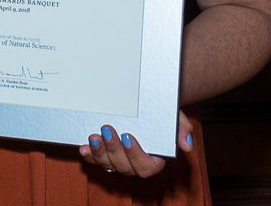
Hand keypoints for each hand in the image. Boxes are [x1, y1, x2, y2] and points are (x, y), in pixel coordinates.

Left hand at [78, 110, 194, 176]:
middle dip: (114, 149)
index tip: (128, 136)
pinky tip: (84, 147)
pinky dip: (89, 155)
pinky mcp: (105, 153)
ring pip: (108, 164)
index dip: (135, 155)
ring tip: (93, 137)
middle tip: (107, 129)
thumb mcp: (175, 117)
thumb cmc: (163, 113)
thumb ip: (182, 129)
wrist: (149, 104)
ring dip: (99, 153)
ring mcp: (119, 159)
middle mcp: (135, 163)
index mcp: (154, 159)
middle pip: (124, 166)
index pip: (145, 166)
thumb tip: (187, 145)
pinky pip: (96, 159)